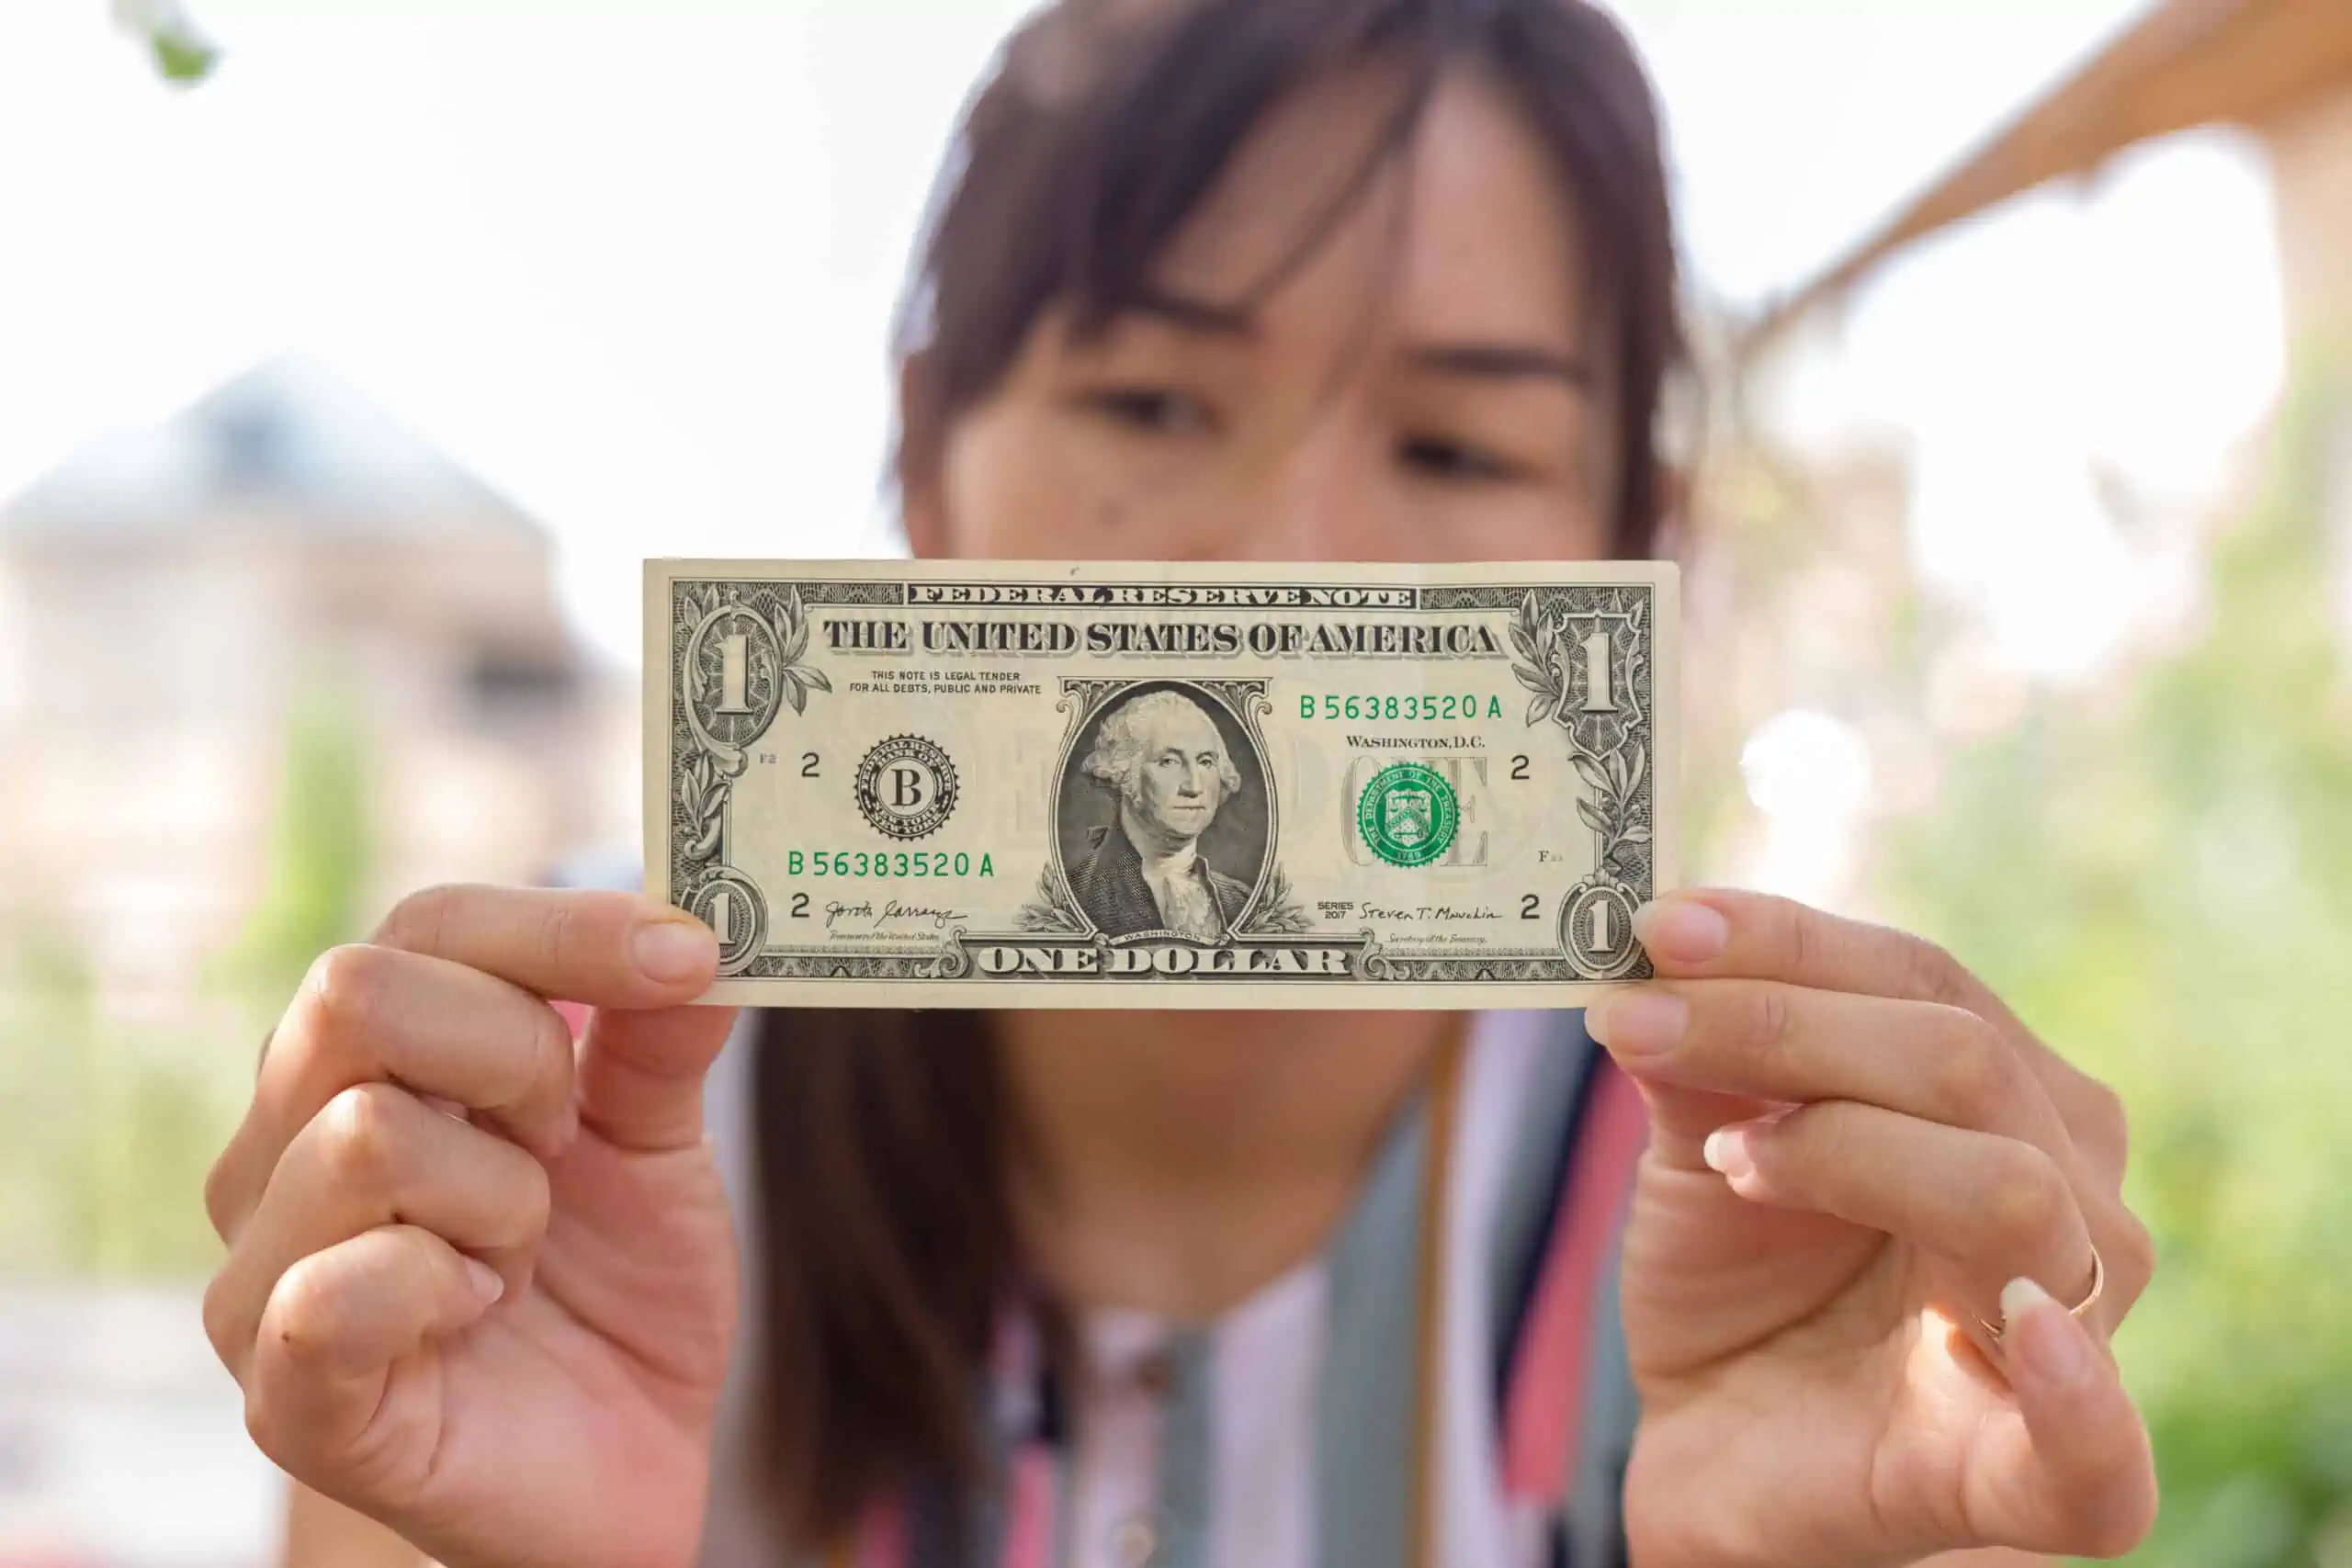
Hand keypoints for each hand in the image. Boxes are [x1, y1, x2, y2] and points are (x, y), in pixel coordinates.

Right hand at [202, 886, 740, 1567]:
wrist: (627, 1472)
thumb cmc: (618, 1294)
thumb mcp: (659, 1146)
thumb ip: (658, 1036)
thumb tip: (689, 919)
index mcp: (373, 1059)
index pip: (430, 922)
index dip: (564, 928)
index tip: (690, 957)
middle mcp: (285, 1140)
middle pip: (359, 991)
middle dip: (518, 1057)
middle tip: (568, 1144)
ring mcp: (267, 1264)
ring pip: (365, 1133)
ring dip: (502, 1196)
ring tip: (522, 1257)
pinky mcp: (283, 1390)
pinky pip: (335, 1288)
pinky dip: (444, 1288)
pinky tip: (477, 1316)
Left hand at [1590, 890, 2156, 1567]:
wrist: (1720, 1448)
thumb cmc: (1738, 1277)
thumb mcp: (1702, 1139)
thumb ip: (1697, 1052)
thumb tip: (1652, 951)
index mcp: (2010, 1095)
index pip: (1921, 980)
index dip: (1786, 943)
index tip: (1656, 927)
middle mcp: (2073, 1196)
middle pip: (1959, 1061)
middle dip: (1780, 1028)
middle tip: (1636, 1023)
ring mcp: (2071, 1334)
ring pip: (2008, 1189)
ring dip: (1846, 1151)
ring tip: (1730, 1163)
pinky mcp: (2042, 1478)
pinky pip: (2099, 1451)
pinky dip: (2077, 1393)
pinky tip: (2024, 1326)